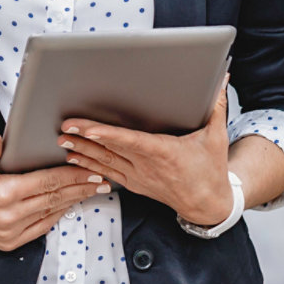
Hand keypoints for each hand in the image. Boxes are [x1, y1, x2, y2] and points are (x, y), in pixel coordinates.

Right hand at [0, 128, 109, 249]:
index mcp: (5, 193)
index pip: (47, 182)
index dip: (71, 176)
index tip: (89, 170)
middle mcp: (12, 215)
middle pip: (55, 198)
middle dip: (81, 188)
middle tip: (101, 180)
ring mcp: (12, 231)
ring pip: (52, 213)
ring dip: (73, 202)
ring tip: (91, 192)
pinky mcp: (11, 242)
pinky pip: (41, 228)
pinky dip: (56, 215)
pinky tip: (67, 206)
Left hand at [57, 74, 233, 225]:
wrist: (208, 205)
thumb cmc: (210, 170)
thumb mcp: (216, 137)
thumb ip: (215, 106)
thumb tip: (221, 78)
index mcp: (165, 152)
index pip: (130, 141)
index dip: (106, 134)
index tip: (87, 129)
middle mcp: (147, 166)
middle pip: (110, 149)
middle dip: (84, 138)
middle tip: (64, 127)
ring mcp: (139, 177)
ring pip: (105, 162)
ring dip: (81, 151)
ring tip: (62, 140)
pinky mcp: (134, 184)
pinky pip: (107, 173)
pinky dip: (88, 166)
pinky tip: (73, 158)